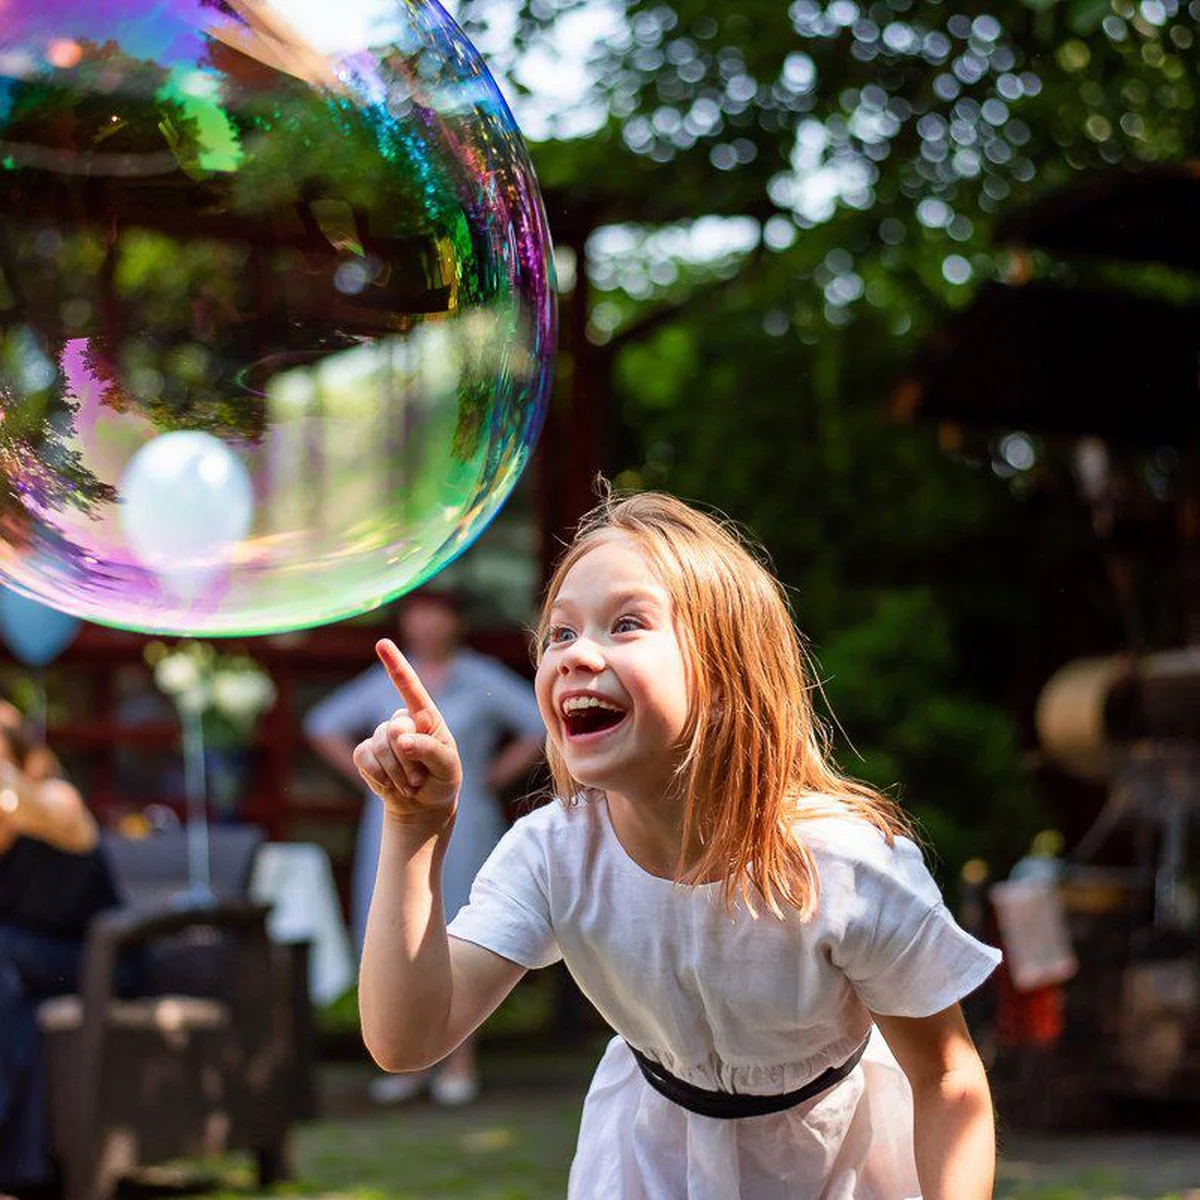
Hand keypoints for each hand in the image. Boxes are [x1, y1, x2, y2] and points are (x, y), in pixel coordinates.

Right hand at [353, 639, 462, 827]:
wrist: (423, 804)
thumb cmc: (442, 779)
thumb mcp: (448, 767)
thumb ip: (431, 750)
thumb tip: (402, 739)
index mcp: (426, 716)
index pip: (409, 685)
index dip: (395, 664)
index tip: (382, 643)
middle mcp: (402, 720)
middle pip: (395, 728)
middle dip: (408, 758)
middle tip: (420, 778)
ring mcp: (381, 735)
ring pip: (380, 746)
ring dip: (396, 773)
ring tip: (410, 784)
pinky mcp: (366, 752)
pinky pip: (363, 758)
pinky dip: (378, 777)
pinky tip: (390, 785)